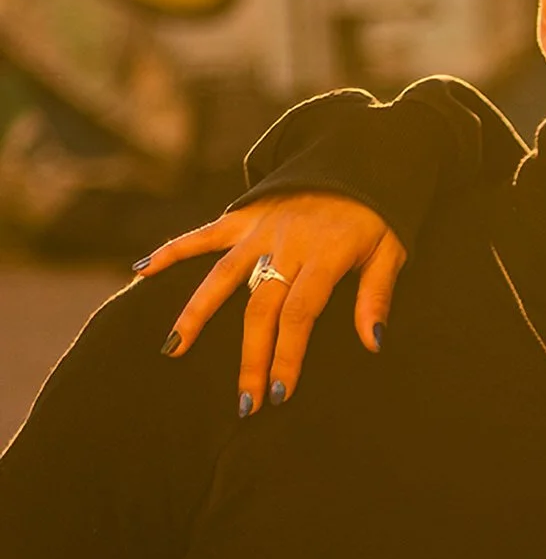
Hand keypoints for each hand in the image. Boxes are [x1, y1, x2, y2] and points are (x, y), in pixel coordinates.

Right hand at [139, 194, 404, 411]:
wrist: (357, 154)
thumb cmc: (377, 213)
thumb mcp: (391, 250)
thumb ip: (377, 296)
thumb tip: (374, 343)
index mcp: (323, 256)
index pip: (299, 316)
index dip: (287, 357)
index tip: (278, 395)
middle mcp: (285, 244)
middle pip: (259, 309)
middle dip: (250, 359)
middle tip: (244, 404)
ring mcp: (259, 229)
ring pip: (220, 277)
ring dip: (196, 315)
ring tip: (174, 350)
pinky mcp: (243, 217)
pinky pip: (202, 235)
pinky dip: (170, 251)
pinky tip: (141, 271)